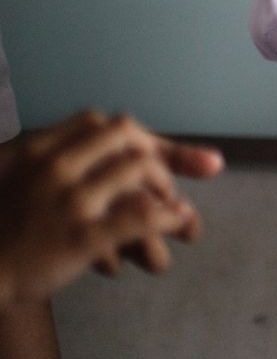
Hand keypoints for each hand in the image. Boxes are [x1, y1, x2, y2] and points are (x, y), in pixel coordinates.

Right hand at [0, 111, 223, 304]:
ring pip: (138, 170)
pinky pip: (142, 218)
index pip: (96, 121)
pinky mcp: (82, 237)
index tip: (147, 153)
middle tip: (160, 182)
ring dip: (163, 186)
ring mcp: (69, 201)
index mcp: (37, 151)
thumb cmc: (7, 228)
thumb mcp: (22, 180)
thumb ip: (61, 160)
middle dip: (150, 153)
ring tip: (169, 204)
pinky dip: (169, 217)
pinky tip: (177, 221)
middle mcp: (53, 168)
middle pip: (123, 134)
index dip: (130, 134)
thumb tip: (93, 149)